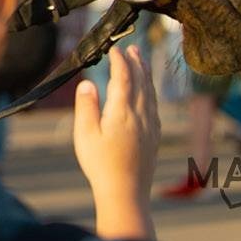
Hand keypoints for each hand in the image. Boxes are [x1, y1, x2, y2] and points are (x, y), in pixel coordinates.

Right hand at [72, 45, 158, 240]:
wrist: (126, 192)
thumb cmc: (101, 164)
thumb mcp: (85, 135)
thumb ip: (87, 106)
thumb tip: (88, 82)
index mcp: (122, 112)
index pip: (123, 78)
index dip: (119, 61)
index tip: (113, 48)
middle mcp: (140, 116)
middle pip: (141, 82)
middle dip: (137, 63)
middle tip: (132, 47)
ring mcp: (150, 127)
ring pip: (151, 93)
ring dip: (146, 75)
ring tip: (142, 62)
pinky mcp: (154, 137)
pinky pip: (155, 106)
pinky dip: (151, 92)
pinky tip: (149, 93)